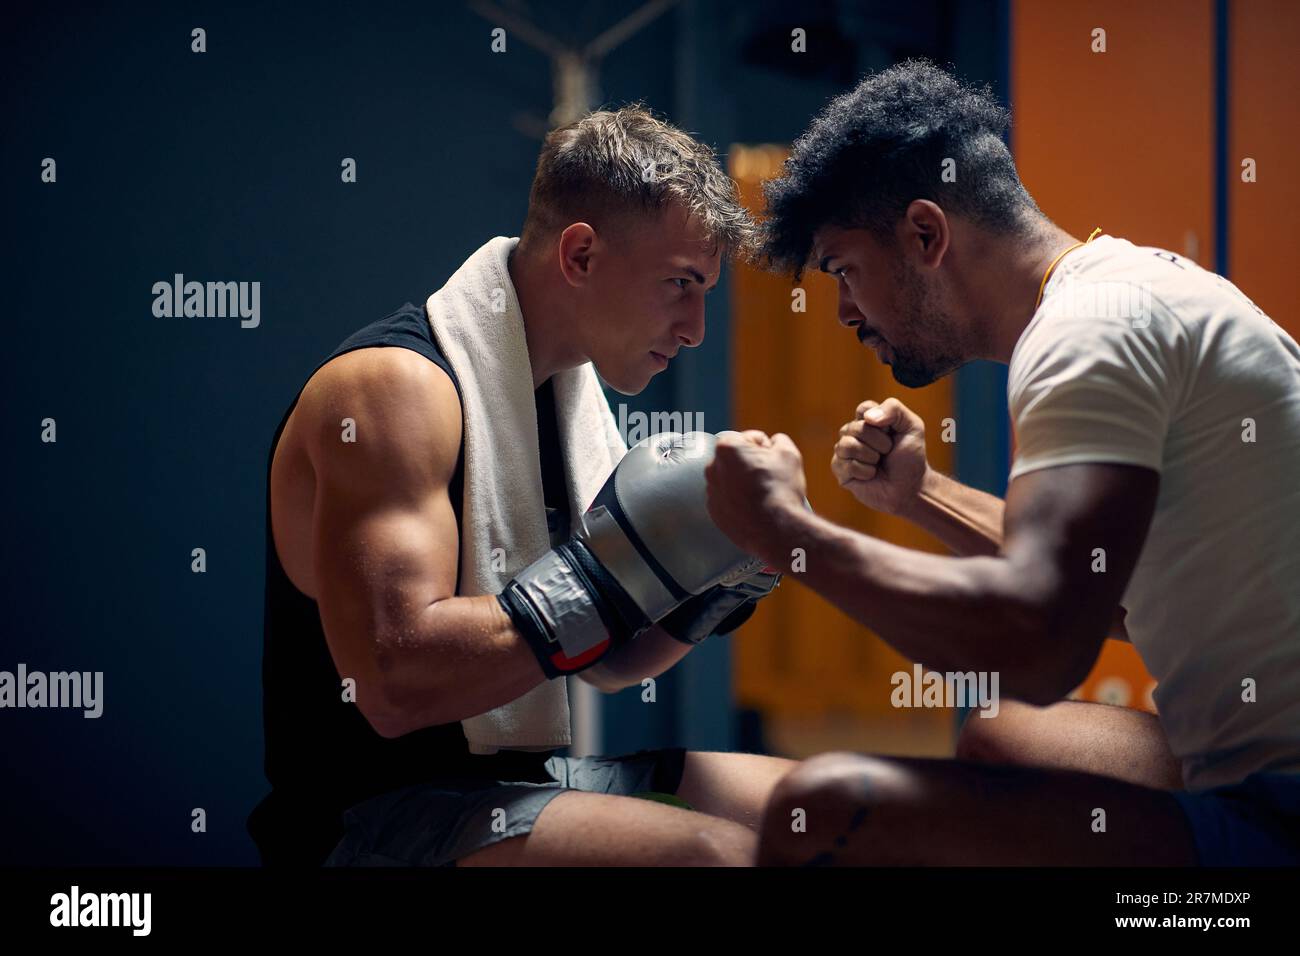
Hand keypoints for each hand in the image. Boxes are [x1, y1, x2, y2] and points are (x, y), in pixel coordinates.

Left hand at [705, 430, 807, 561]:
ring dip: (744, 484)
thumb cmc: (780, 489)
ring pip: (732, 481)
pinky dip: (739, 502)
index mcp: (726, 448)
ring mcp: (712, 492)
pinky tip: (755, 508)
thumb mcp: (788, 454)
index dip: (766, 448)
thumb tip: (774, 442)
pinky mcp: (715, 513)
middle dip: (751, 465)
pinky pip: (728, 500)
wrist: (775, 529)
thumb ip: (778, 440)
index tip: (773, 461)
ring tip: (763, 495)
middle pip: (737, 459)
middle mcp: (712, 469)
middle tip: (770, 478)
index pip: (749, 439)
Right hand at [831, 398, 928, 515]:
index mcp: (869, 420)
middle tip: (888, 452)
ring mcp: (844, 452)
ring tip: (878, 463)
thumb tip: (867, 417)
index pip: (864, 408)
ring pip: (847, 445)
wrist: (910, 487)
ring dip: (871, 457)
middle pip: (855, 428)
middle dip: (879, 442)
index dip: (880, 422)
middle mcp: (853, 433)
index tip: (892, 432)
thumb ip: (894, 409)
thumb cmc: (910, 458)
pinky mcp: (840, 470)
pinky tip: (871, 475)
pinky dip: (865, 472)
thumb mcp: (912, 427)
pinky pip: (846, 465)